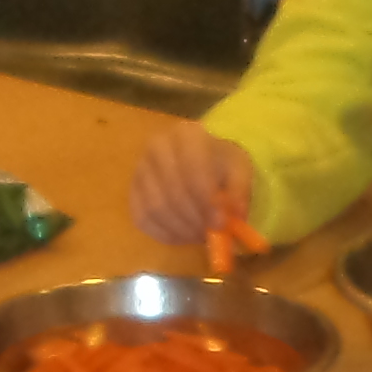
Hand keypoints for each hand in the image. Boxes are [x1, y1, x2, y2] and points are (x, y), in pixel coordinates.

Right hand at [127, 124, 260, 254]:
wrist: (199, 159)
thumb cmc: (220, 164)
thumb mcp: (239, 170)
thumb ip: (239, 191)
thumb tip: (235, 215)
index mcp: (187, 135)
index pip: (192, 170)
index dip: (206, 201)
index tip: (220, 224)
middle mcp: (157, 147)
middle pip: (172, 192)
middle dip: (194, 220)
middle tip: (210, 235)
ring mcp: (140, 169)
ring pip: (155, 208)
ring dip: (180, 229)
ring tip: (199, 235)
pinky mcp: (132, 191)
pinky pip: (142, 219)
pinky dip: (164, 234)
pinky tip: (182, 236)